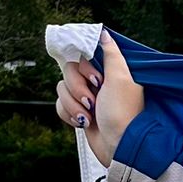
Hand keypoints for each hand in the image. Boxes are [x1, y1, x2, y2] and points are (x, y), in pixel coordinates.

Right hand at [53, 30, 144, 167]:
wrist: (118, 147)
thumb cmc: (123, 115)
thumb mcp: (122, 79)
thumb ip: (112, 55)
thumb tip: (104, 34)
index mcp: (108, 72)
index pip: (82, 56)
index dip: (84, 67)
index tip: (96, 79)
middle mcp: (97, 83)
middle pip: (69, 71)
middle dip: (77, 88)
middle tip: (93, 101)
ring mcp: (86, 98)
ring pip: (61, 89)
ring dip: (73, 104)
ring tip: (89, 116)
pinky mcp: (78, 112)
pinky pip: (59, 105)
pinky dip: (68, 114)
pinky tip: (82, 122)